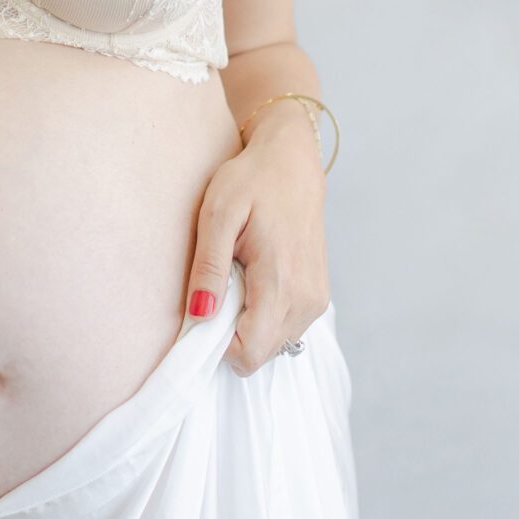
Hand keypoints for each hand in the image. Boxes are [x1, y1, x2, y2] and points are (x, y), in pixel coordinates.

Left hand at [184, 108, 329, 375]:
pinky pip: (285, 329)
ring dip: (248, 324)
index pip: (250, 354)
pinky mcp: (318, 297)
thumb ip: (209, 267)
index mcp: (281, 282)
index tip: (204, 313)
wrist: (292, 163)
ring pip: (273, 345)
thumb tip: (200, 315)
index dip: (218, 347)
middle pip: (260, 355)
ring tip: (238, 278)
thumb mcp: (217, 214)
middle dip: (231, 335)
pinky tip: (254, 280)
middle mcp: (306, 300)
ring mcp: (316, 301)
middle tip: (219, 288)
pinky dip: (263, 316)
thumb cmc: (251, 181)